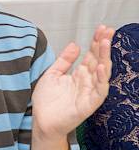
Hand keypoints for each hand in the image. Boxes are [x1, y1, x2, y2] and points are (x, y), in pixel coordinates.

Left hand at [30, 26, 112, 149]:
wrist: (42, 121)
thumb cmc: (48, 101)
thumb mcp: (53, 74)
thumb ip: (65, 60)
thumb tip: (75, 44)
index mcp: (80, 74)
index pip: (91, 55)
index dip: (96, 41)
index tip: (102, 28)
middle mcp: (87, 82)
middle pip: (99, 60)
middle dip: (103, 46)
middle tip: (108, 31)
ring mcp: (89, 92)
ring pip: (102, 73)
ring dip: (104, 58)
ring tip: (105, 43)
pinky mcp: (88, 104)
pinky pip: (99, 91)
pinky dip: (101, 79)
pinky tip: (102, 67)